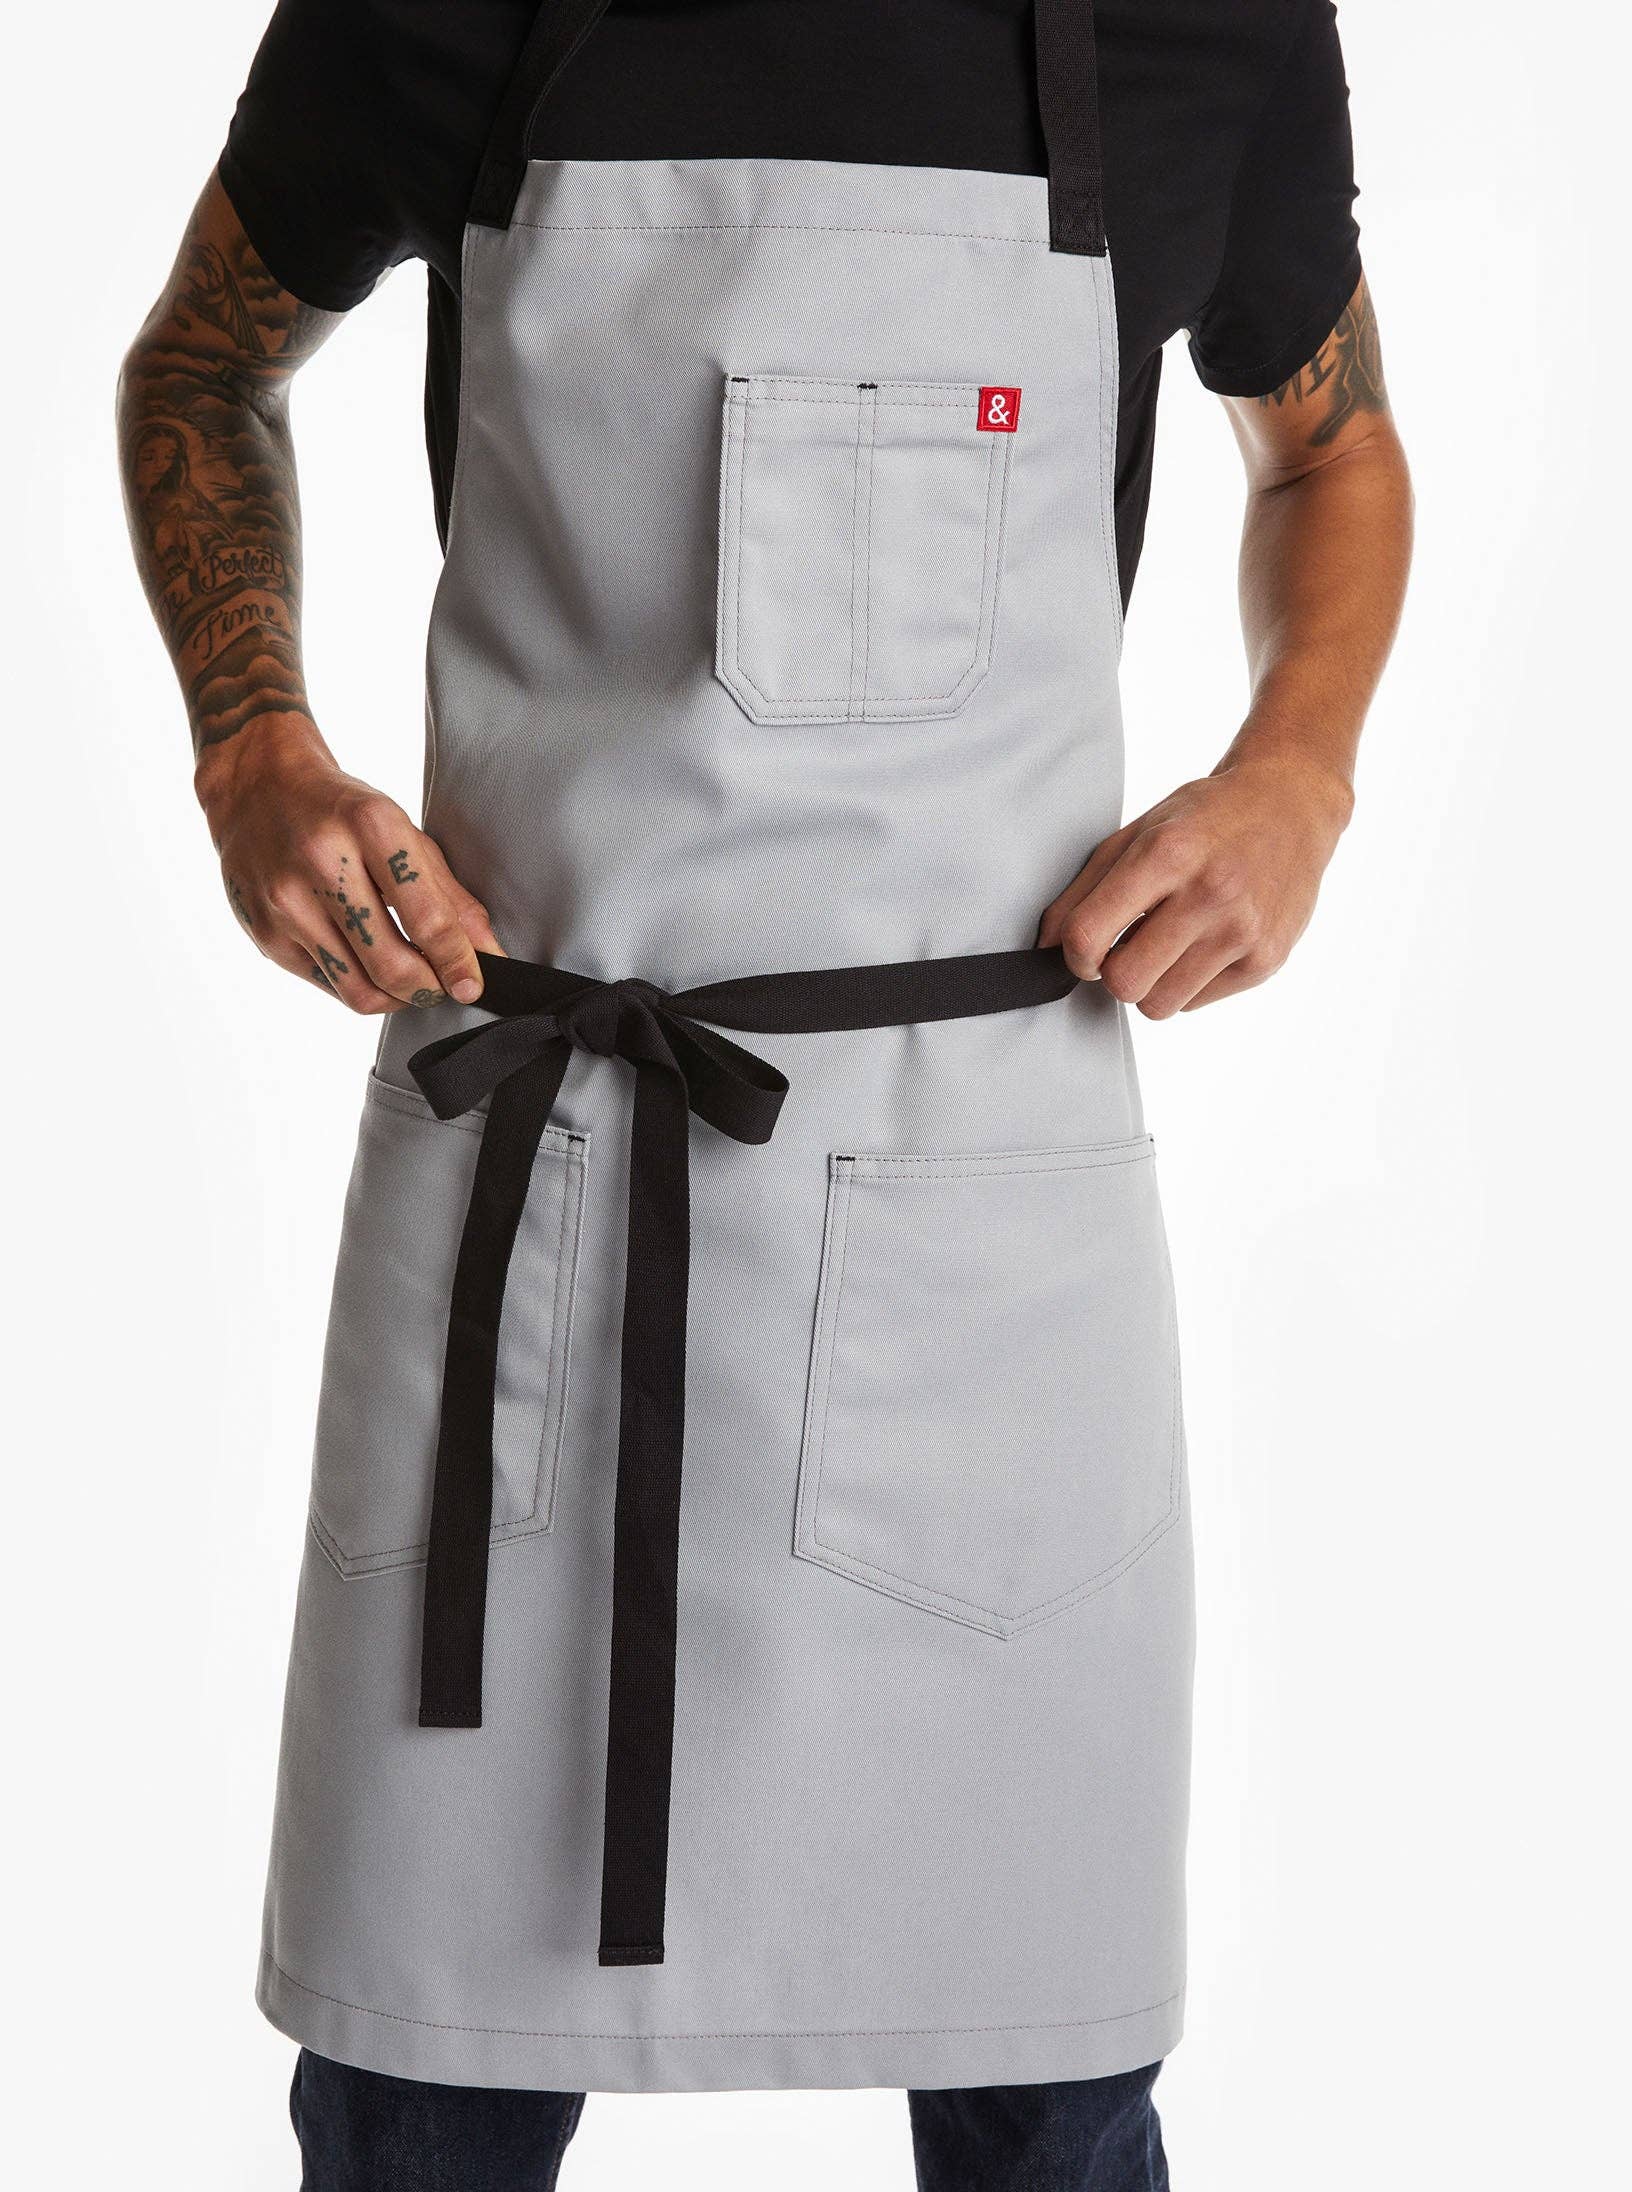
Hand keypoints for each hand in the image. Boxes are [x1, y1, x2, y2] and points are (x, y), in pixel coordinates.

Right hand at [199, 717, 501, 1012]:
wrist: (257, 788)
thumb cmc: (341, 811)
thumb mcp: (403, 833)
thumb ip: (449, 896)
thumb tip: (489, 955)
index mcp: (369, 826)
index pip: (426, 915)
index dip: (456, 961)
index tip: (473, 985)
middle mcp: (322, 861)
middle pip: (390, 963)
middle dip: (428, 990)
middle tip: (443, 988)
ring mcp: (286, 901)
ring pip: (357, 987)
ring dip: (396, 999)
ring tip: (412, 984)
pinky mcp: (264, 932)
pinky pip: (327, 984)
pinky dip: (359, 987)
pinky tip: (368, 967)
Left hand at [1038, 753, 1352, 1017]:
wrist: (1292, 805)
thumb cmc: (1205, 818)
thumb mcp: (1140, 833)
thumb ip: (1085, 889)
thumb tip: (1046, 947)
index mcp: (1168, 853)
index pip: (1089, 936)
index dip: (1073, 954)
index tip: (1084, 948)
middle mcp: (1210, 893)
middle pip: (1124, 983)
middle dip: (1113, 973)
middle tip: (1128, 947)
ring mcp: (1243, 931)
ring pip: (1159, 1005)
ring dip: (1151, 984)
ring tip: (1167, 946)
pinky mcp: (1266, 960)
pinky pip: (1195, 1003)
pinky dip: (1188, 982)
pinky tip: (1204, 943)